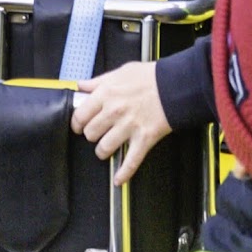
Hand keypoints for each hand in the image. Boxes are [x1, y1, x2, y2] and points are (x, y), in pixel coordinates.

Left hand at [70, 60, 171, 180]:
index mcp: (106, 94)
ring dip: (102, 151)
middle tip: (96, 133)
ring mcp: (128, 127)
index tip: (79, 125)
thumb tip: (81, 86)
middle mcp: (114, 111)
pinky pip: (130, 161)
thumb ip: (98, 81)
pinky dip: (123, 173)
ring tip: (106, 148)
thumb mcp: (120, 72)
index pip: (80, 115)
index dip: (77, 123)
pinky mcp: (143, 139)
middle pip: (90, 133)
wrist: (175, 86)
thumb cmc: (150, 78)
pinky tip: (118, 179)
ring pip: (104, 148)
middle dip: (91, 135)